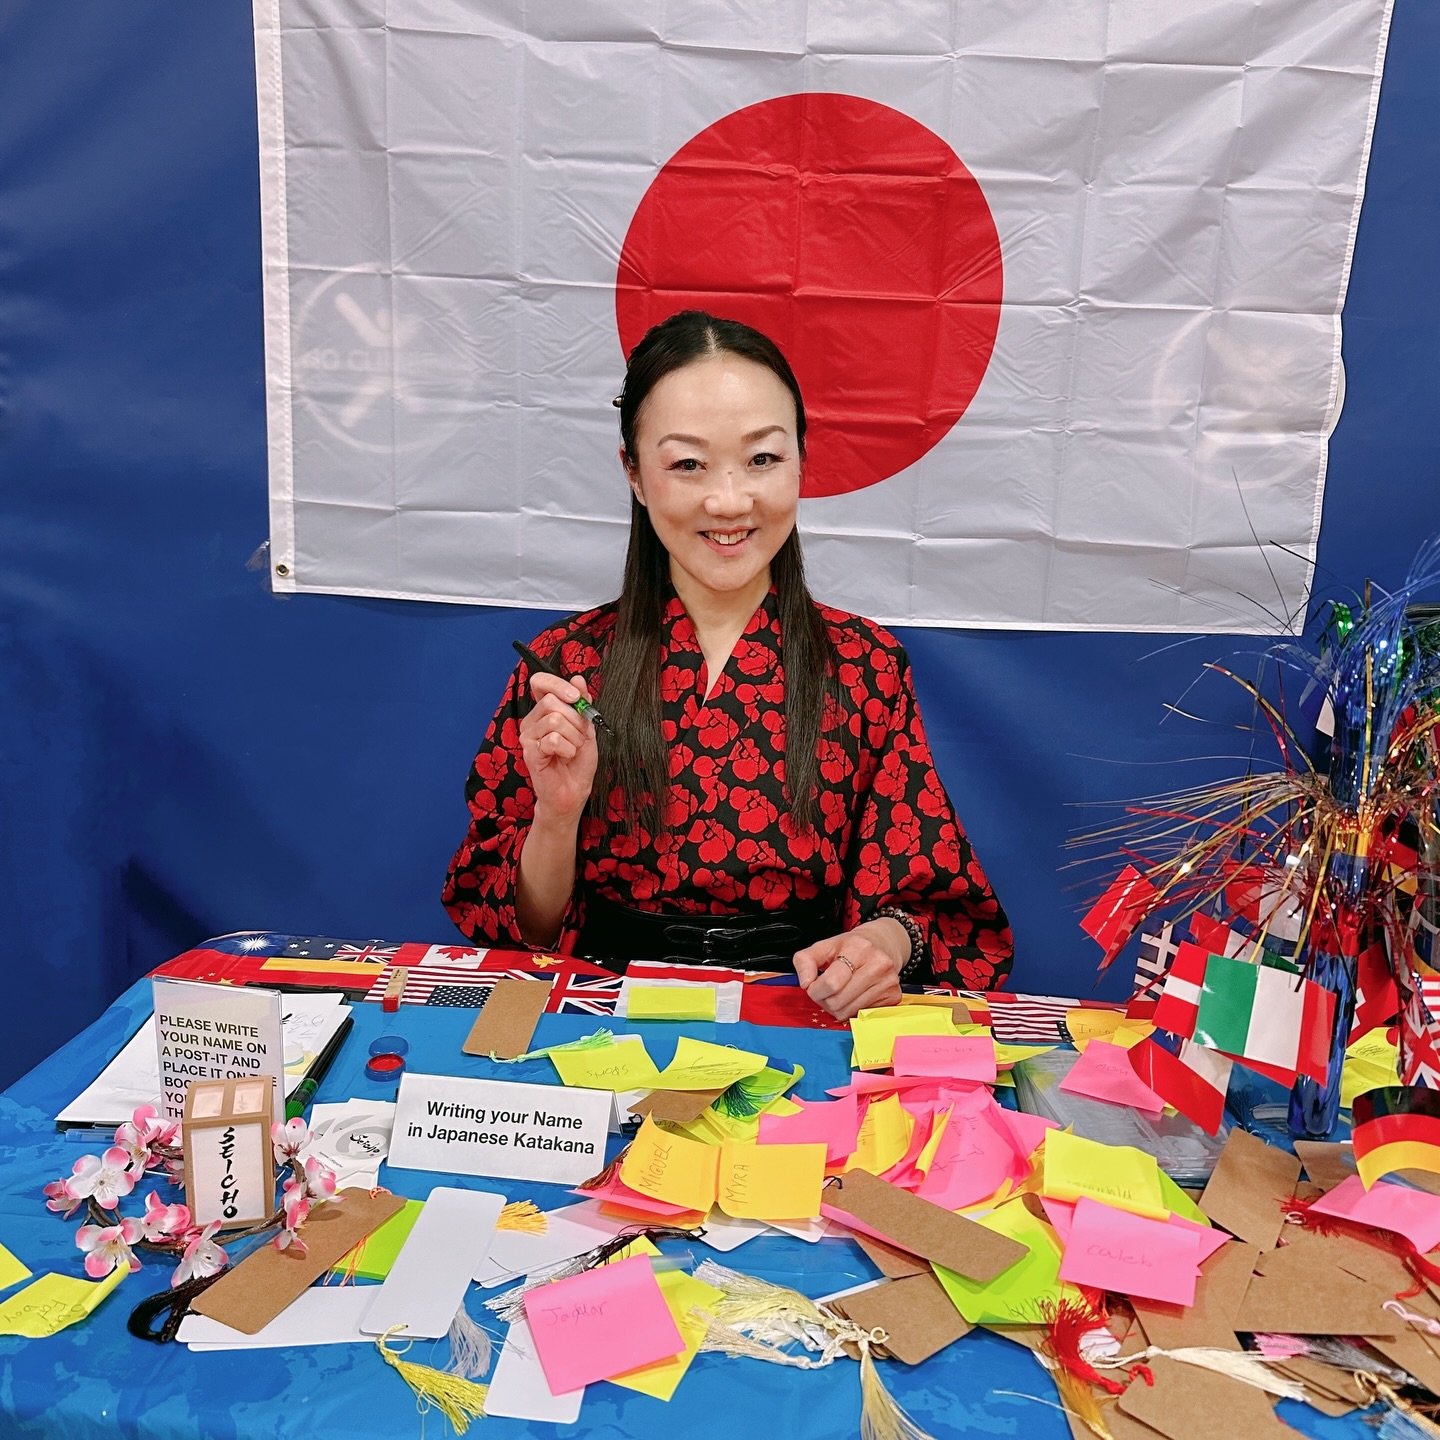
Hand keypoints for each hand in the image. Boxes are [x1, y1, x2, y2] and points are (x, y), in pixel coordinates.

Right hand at [518, 672, 598, 821]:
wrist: (574, 790)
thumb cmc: (578, 761)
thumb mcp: (586, 727)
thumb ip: (582, 703)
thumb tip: (578, 679)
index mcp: (545, 710)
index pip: (540, 682)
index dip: (557, 684)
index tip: (576, 697)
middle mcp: (533, 720)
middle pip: (552, 701)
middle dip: (576, 719)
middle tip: (580, 736)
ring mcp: (528, 735)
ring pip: (554, 719)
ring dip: (574, 736)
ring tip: (573, 748)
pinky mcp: (529, 751)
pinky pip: (553, 739)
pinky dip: (568, 749)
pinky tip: (565, 757)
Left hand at [793, 919, 908, 1020]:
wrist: (883, 944)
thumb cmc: (852, 947)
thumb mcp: (824, 946)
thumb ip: (805, 961)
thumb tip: (805, 983)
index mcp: (859, 948)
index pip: (831, 983)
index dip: (815, 990)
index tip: (813, 986)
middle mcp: (878, 965)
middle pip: (838, 1001)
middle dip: (824, 1000)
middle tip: (826, 990)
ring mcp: (888, 982)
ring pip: (848, 1012)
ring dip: (837, 1007)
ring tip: (840, 992)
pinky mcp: (894, 997)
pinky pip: (861, 1016)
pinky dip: (852, 1010)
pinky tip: (854, 995)